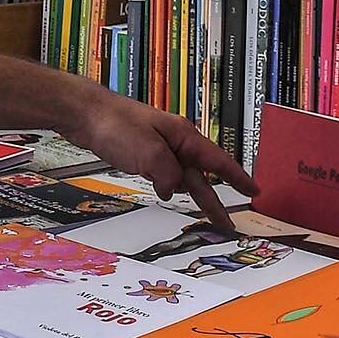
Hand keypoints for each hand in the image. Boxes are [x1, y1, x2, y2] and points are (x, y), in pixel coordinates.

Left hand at [64, 89, 254, 223]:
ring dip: (189, 193)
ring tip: (203, 213)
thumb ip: (168, 176)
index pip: (219, 161)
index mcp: (184, 137)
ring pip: (180, 177)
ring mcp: (158, 147)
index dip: (238, 177)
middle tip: (226, 223)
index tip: (254, 190)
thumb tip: (171, 189)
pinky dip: (167, 185)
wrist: (84, 114)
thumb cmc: (115, 124)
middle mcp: (175, 141)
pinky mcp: (142, 153)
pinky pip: (163, 174)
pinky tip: (165, 192)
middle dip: (214, 200)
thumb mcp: (150, 155)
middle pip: (201, 175)